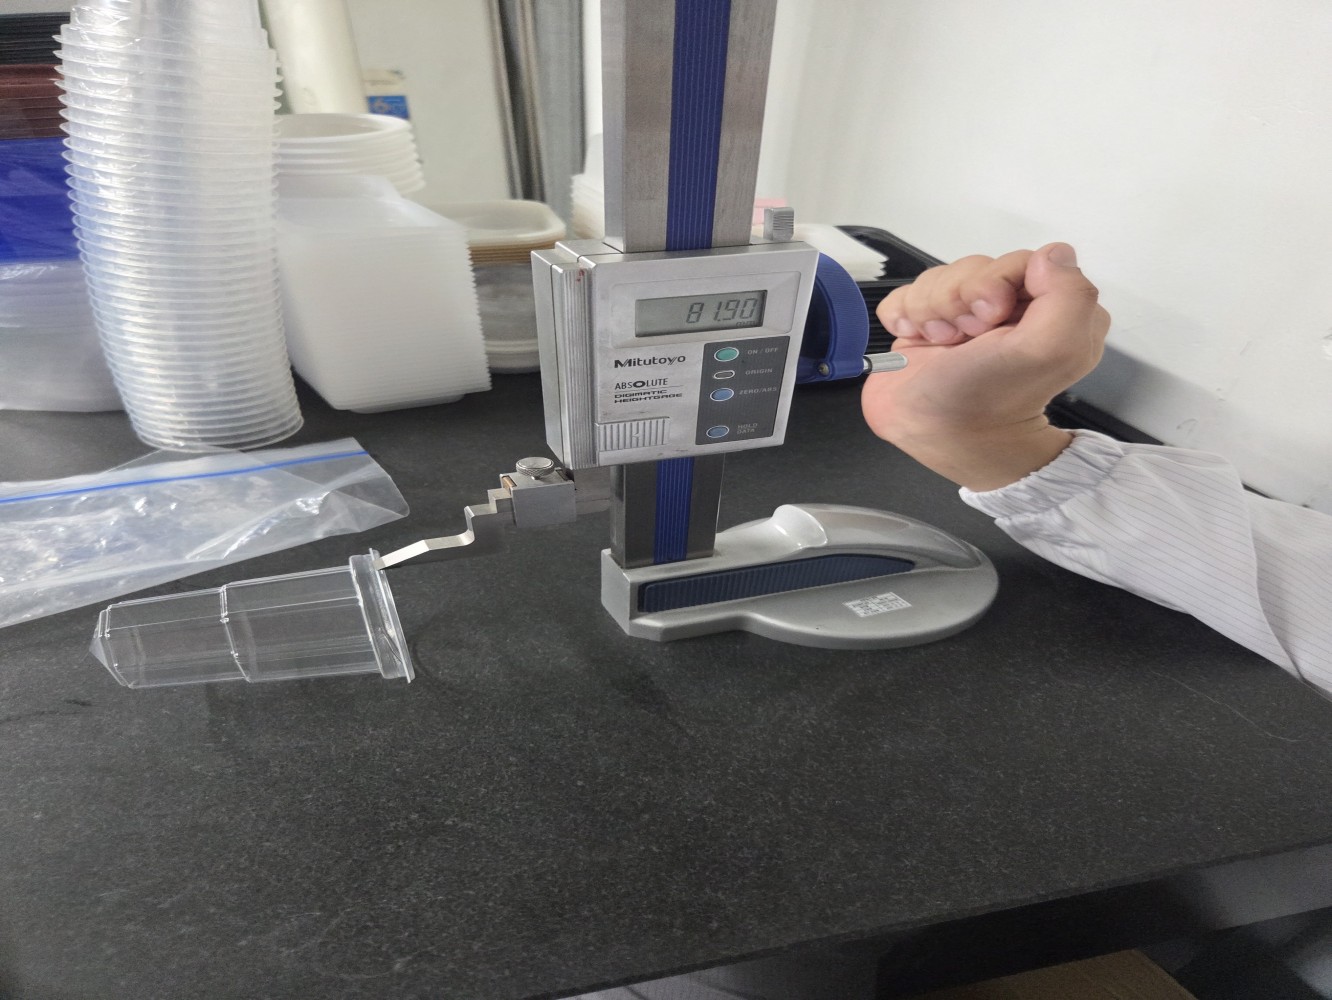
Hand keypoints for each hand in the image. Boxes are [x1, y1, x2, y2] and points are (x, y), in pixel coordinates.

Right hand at [861, 242, 1110, 490]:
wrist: (934, 437)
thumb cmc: (989, 398)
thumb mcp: (1052, 351)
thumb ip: (1070, 296)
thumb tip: (1048, 256)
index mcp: (1048, 312)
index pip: (1022, 260)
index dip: (997, 282)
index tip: (991, 322)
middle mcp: (1007, 310)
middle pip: (975, 266)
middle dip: (959, 299)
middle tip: (963, 338)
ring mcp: (960, 317)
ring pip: (938, 278)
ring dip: (930, 311)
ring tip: (938, 345)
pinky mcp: (921, 325)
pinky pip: (904, 294)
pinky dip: (902, 315)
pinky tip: (914, 339)